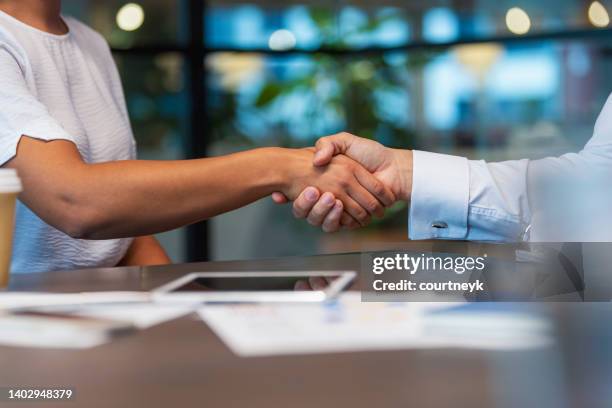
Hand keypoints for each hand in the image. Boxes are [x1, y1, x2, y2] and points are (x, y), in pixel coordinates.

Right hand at [273, 133, 412, 230]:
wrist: (392, 167)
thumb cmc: (370, 153)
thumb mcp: (344, 142)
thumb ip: (327, 144)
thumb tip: (315, 159)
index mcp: (323, 180)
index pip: (299, 192)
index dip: (290, 194)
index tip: (283, 191)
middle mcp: (329, 196)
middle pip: (306, 210)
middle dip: (305, 204)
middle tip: (311, 191)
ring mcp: (340, 209)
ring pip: (319, 219)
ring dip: (321, 210)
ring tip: (329, 198)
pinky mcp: (351, 219)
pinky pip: (337, 225)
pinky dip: (337, 218)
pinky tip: (338, 204)